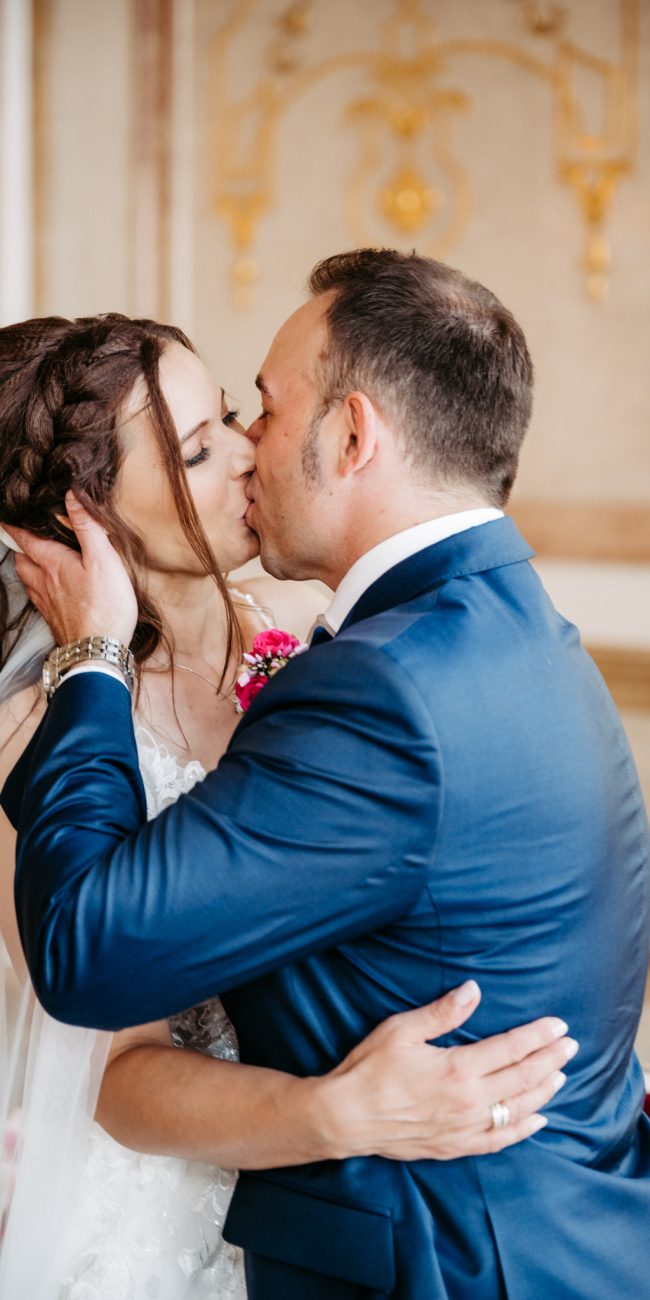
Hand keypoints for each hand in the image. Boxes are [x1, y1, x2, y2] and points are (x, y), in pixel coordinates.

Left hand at [4, 493, 137, 646]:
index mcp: (53, 563)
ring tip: (35, 561)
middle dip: (21, 548)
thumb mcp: (103, 559)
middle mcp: (44, 583)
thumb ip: (86, 527)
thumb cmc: (105, 606)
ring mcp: (47, 604)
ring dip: (27, 568)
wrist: (98, 651)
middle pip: (22, 561)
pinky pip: (38, 599)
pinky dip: (38, 589)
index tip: (10, 517)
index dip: (16, 526)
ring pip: (28, 581)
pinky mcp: (55, 620)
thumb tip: (71, 496)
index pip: (26, 539)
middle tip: (25, 538)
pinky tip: (50, 592)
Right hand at [319, 982, 575, 1160]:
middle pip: (522, 1079)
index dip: (538, 1036)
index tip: (558, 1026)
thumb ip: (442, 1012)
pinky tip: (538, 1119)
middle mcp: (468, 1101)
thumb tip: (474, 989)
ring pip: (517, 1110)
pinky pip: (498, 1140)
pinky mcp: (454, 1145)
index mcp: (458, 1068)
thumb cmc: (369, 1068)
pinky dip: (522, 1130)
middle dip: (549, 1060)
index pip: (511, 1048)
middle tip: (570, 1046)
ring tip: (560, 1076)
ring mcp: (464, 1127)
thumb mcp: (402, 1029)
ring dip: (543, 1092)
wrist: (345, 1116)